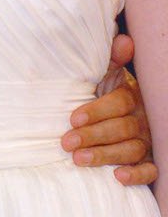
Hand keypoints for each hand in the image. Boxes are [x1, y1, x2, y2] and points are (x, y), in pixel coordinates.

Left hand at [61, 33, 155, 184]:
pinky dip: (137, 175)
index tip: (72, 119)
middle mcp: (142, 120)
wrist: (115, 113)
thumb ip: (110, 60)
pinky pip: (150, 171)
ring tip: (79, 160)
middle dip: (93, 136)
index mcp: (131, 96)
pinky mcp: (149, 161)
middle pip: (122, 128)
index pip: (119, 103)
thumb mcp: (106, 74)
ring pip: (131, 150)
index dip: (97, 110)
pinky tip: (118, 177)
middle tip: (67, 142)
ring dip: (105, 156)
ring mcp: (147, 142)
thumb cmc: (103, 92)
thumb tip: (123, 39)